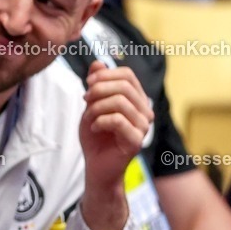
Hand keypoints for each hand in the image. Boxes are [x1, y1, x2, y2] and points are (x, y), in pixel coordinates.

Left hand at [78, 61, 152, 229]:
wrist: (96, 166)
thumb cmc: (95, 137)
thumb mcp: (91, 106)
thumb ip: (96, 86)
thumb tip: (98, 63)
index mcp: (136, 100)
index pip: (127, 75)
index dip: (105, 75)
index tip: (87, 83)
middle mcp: (145, 111)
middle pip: (124, 86)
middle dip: (98, 90)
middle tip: (85, 101)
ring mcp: (143, 127)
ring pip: (120, 102)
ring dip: (96, 107)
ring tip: (89, 118)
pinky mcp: (136, 141)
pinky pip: (117, 120)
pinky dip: (99, 121)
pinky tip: (95, 128)